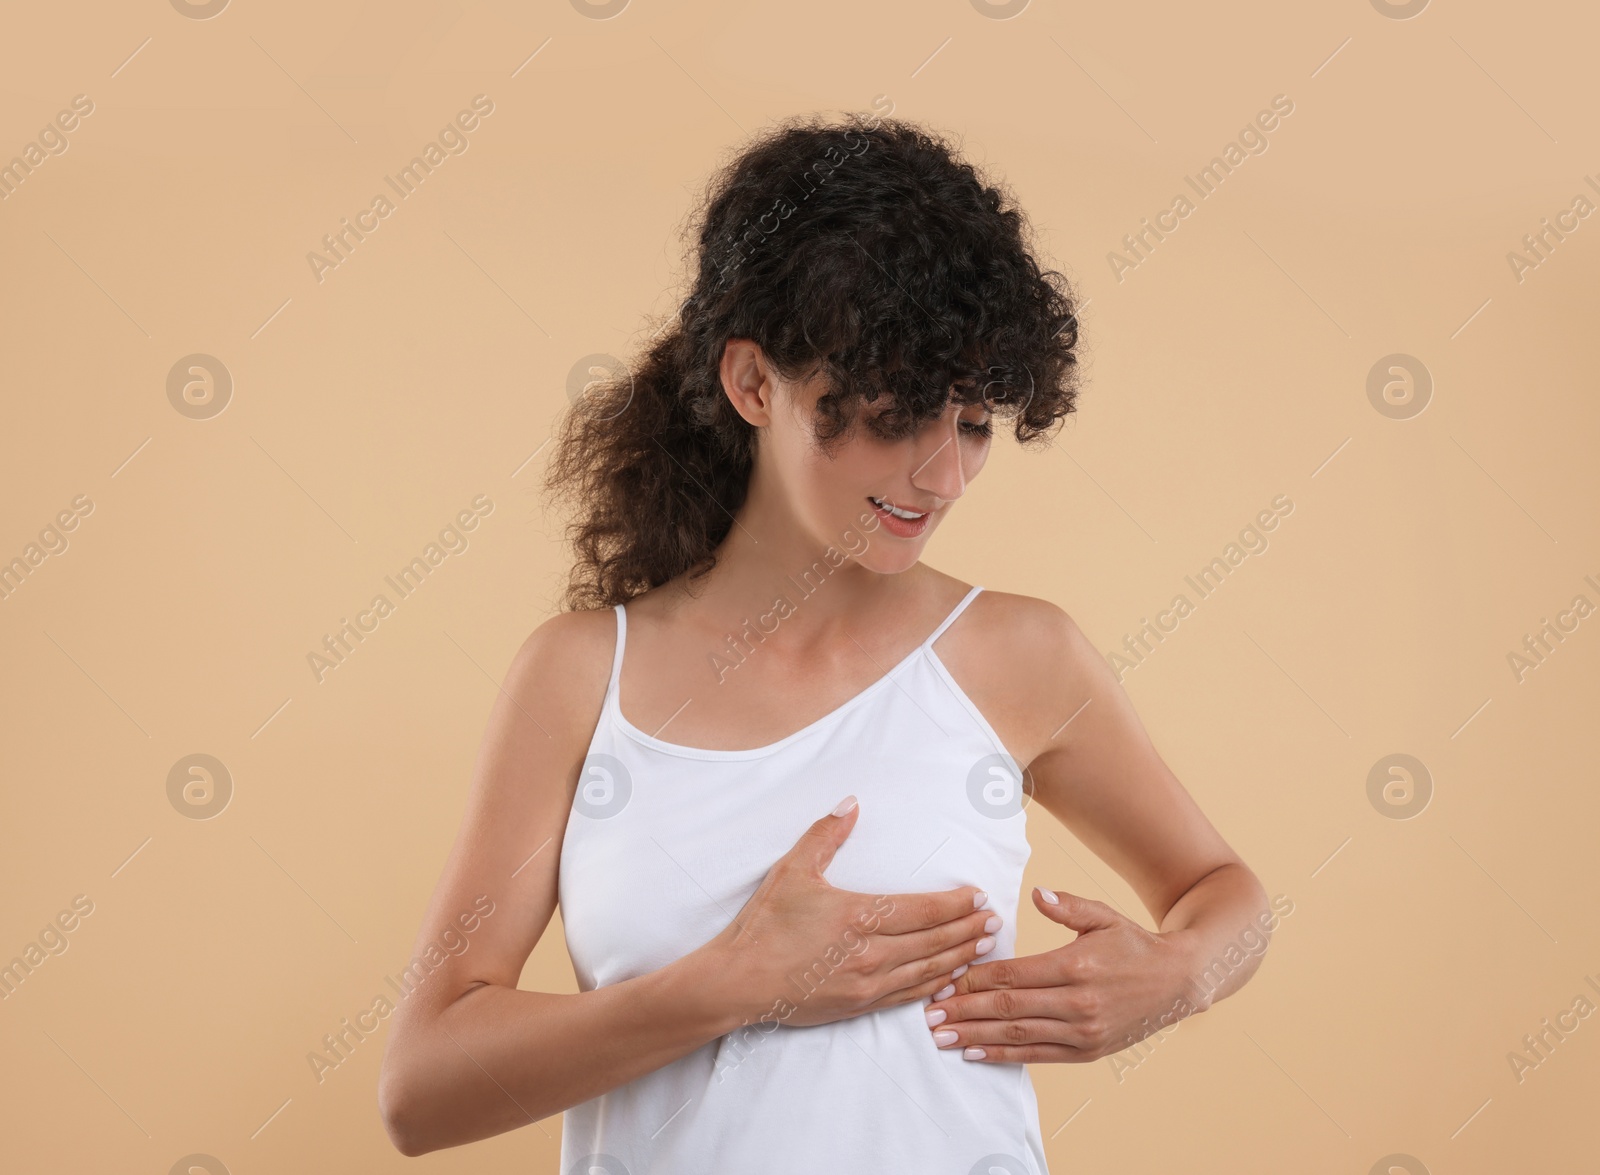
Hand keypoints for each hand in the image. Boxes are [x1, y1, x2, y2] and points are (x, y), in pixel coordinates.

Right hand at [701, 796, 1003, 1028]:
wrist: (739, 982)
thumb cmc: (764, 925)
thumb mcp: (792, 870)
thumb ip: (825, 835)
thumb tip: (850, 803)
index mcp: (860, 916)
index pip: (925, 910)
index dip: (956, 904)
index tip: (977, 896)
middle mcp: (872, 953)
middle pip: (936, 941)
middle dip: (968, 929)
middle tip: (993, 919)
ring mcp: (868, 984)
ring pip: (929, 969)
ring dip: (959, 956)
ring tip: (983, 944)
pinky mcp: (860, 1005)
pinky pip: (909, 994)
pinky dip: (935, 984)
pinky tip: (949, 976)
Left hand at [921, 886, 1205, 1061]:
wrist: (1178, 982)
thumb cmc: (1133, 943)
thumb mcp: (1103, 916)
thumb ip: (1068, 907)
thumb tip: (1038, 895)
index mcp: (1075, 965)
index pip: (1014, 975)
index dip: (976, 980)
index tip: (944, 981)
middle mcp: (1078, 1002)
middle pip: (1009, 1008)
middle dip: (965, 1012)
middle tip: (929, 1014)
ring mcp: (1083, 1031)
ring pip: (1019, 1035)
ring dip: (976, 1037)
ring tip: (942, 1037)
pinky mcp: (1086, 1051)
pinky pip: (1038, 1054)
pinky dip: (1004, 1055)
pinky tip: (976, 1053)